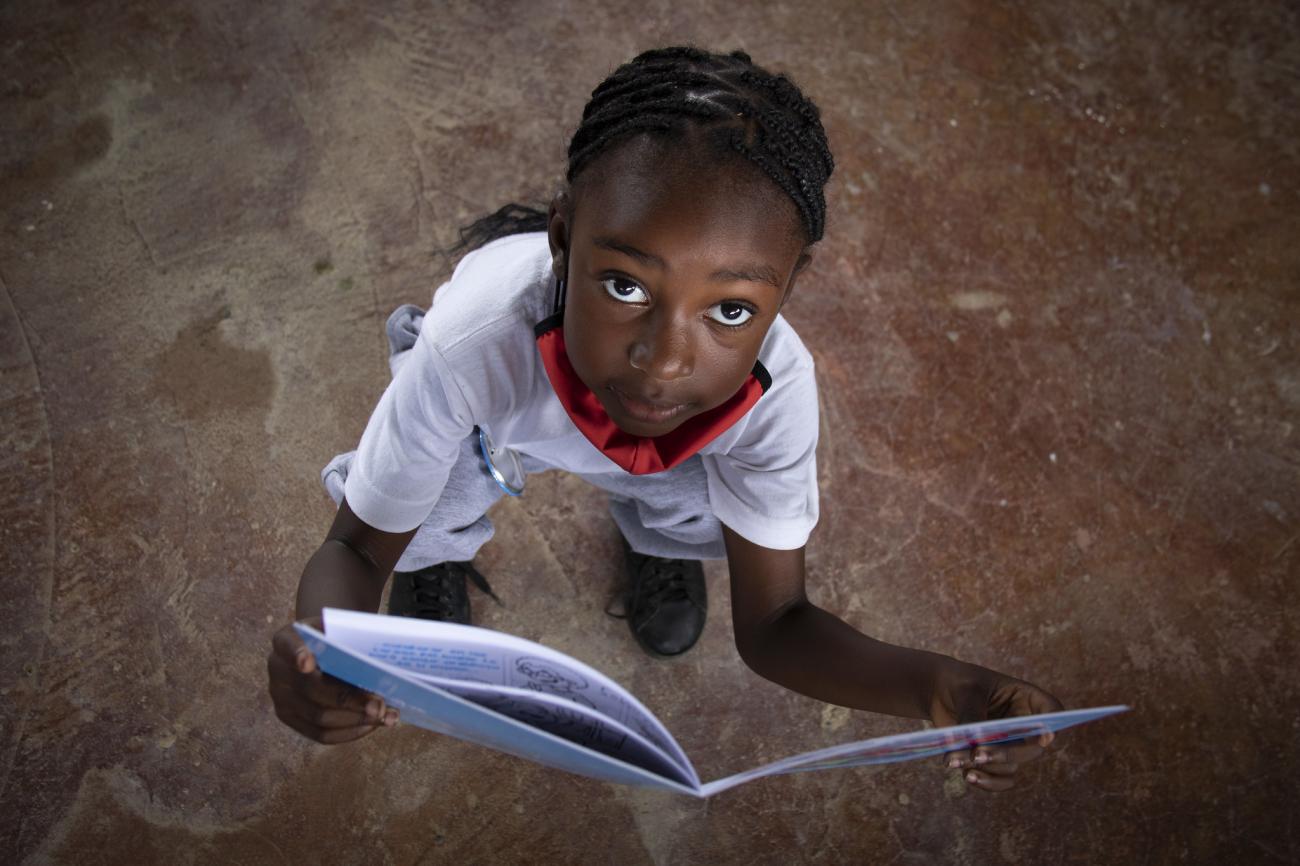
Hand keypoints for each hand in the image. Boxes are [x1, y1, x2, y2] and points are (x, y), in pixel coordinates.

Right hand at [267, 617, 398, 742]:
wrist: (318, 647)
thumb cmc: (333, 636)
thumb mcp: (336, 627)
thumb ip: (349, 638)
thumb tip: (381, 661)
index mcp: (285, 639)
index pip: (288, 645)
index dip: (297, 654)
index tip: (308, 662)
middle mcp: (277, 669)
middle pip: (312, 690)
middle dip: (349, 700)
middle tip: (379, 705)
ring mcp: (281, 698)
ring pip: (319, 717)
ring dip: (356, 720)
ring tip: (385, 717)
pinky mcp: (290, 719)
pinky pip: (320, 734)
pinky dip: (350, 732)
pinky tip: (371, 725)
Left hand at [928, 658, 1063, 792]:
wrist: (938, 691)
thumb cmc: (959, 683)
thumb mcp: (967, 693)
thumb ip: (973, 717)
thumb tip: (975, 750)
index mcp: (1026, 698)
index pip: (1052, 711)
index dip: (1052, 725)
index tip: (1045, 736)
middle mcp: (1024, 725)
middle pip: (1033, 747)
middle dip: (1007, 754)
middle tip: (978, 755)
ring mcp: (1010, 744)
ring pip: (1012, 766)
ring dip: (987, 768)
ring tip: (958, 760)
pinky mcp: (993, 759)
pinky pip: (1000, 779)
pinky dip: (986, 781)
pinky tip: (967, 775)